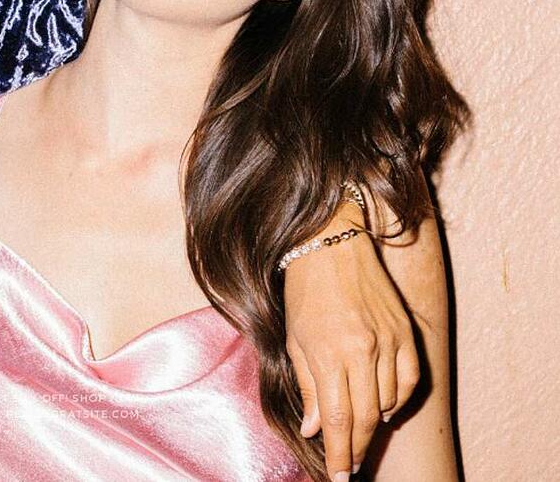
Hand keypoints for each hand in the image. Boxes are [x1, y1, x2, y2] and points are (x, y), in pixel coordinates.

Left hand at [283, 205, 417, 481]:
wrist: (331, 244)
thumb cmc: (304, 291)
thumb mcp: (295, 339)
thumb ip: (308, 386)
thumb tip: (317, 429)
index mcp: (329, 352)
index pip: (339, 418)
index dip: (340, 451)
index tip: (338, 474)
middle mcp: (363, 349)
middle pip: (366, 416)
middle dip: (357, 447)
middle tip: (350, 466)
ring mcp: (388, 340)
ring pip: (388, 401)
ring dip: (375, 426)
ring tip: (361, 439)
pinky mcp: (404, 331)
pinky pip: (409, 379)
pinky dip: (399, 400)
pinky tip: (385, 409)